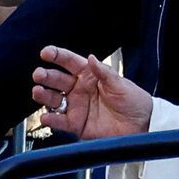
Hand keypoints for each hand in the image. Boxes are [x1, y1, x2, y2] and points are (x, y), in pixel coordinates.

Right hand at [29, 44, 152, 138]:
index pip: (69, 62)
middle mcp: (79, 90)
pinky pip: (60, 122)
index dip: (56, 56)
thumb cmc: (134, 101)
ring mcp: (76, 107)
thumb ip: (104, 72)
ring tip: (37, 92)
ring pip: (54, 99)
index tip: (46, 52)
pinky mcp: (76, 124)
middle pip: (57, 80)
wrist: (142, 126)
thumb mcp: (120, 84)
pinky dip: (51, 119)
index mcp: (89, 75)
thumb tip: (91, 58)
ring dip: (44, 95)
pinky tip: (45, 116)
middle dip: (46, 76)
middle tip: (39, 74)